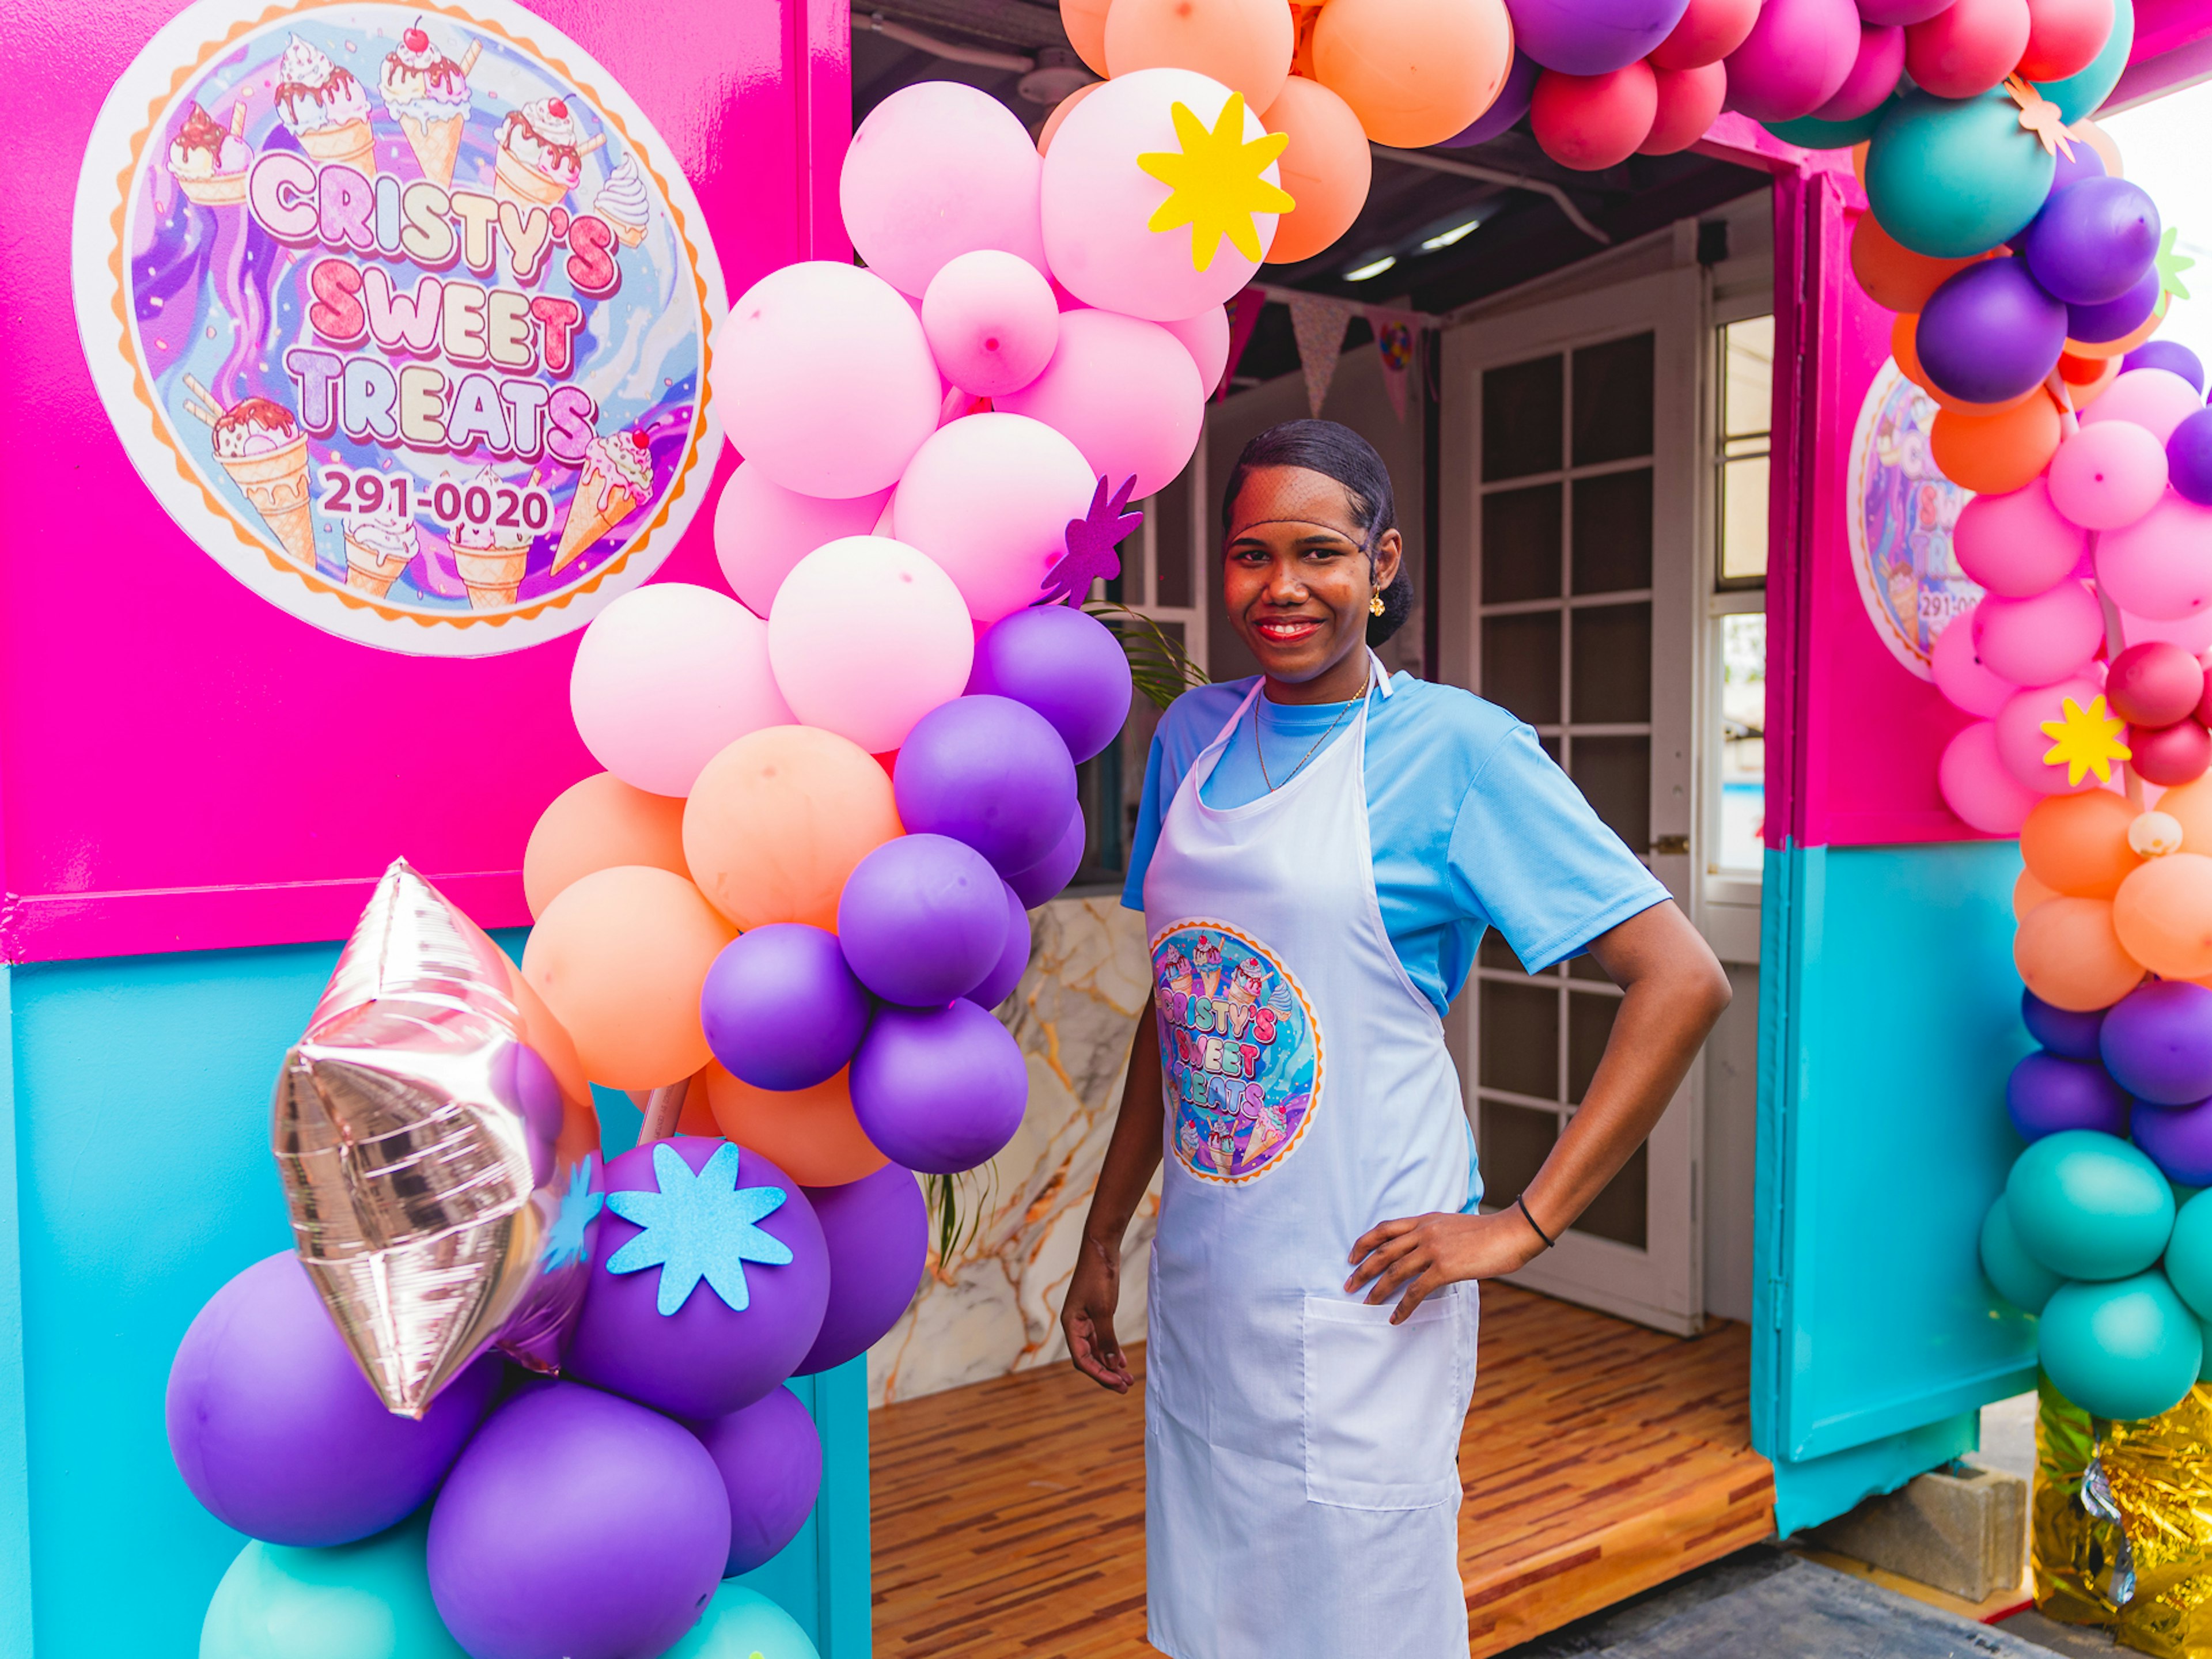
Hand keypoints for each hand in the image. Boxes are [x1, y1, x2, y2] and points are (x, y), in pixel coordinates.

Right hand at [1061, 1232, 1134, 1393]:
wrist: (1101, 1249)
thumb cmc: (1098, 1277)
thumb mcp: (1104, 1310)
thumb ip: (1106, 1338)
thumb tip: (1110, 1364)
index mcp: (1071, 1325)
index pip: (1082, 1359)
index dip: (1099, 1374)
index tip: (1117, 1383)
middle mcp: (1076, 1325)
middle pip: (1089, 1358)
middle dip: (1106, 1374)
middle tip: (1125, 1387)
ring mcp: (1085, 1320)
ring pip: (1096, 1350)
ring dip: (1110, 1365)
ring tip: (1127, 1379)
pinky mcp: (1096, 1314)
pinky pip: (1102, 1339)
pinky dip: (1111, 1351)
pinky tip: (1122, 1362)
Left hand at [1345, 1209, 1547, 1323]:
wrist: (1511, 1233)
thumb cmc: (1488, 1233)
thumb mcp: (1454, 1225)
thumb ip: (1435, 1234)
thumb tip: (1423, 1250)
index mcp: (1425, 1220)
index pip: (1385, 1229)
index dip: (1364, 1242)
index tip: (1351, 1256)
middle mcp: (1424, 1232)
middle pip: (1383, 1251)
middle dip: (1362, 1270)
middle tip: (1348, 1285)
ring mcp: (1433, 1249)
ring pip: (1394, 1272)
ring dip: (1377, 1290)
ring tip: (1366, 1304)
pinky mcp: (1444, 1268)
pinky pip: (1416, 1291)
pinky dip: (1402, 1306)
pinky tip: (1396, 1317)